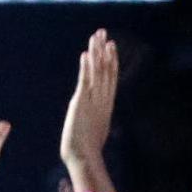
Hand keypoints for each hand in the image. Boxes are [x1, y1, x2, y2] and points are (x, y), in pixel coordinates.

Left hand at [59, 30, 117, 172]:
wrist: (84, 157)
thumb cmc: (87, 150)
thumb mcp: (95, 132)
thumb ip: (96, 123)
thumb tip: (98, 126)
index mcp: (105, 104)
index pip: (110, 77)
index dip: (111, 61)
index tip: (110, 46)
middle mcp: (101, 99)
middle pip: (105, 70)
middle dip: (104, 51)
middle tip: (104, 34)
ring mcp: (92, 100)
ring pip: (97, 72)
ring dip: (96, 53)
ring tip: (96, 37)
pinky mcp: (81, 102)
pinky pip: (85, 81)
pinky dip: (86, 67)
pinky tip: (86, 54)